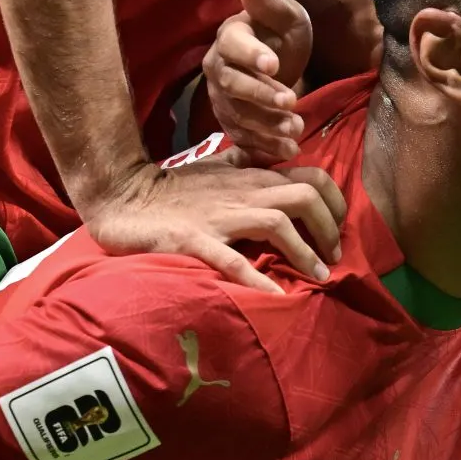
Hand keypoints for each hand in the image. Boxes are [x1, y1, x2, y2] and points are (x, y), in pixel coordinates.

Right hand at [80, 151, 345, 294]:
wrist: (122, 196)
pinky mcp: (194, 239)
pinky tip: (276, 298)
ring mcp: (219, 215)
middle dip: (330, 227)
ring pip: (278, 222)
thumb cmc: (171, 187)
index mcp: (251, 177)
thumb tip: (273, 161)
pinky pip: (232, 260)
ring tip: (318, 277)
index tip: (338, 230)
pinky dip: (257, 280)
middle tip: (335, 258)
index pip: (310, 176)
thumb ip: (245, 163)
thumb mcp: (215, 168)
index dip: (335, 201)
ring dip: (306, 252)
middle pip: (305, 196)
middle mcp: (243, 192)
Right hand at [202, 0, 315, 162]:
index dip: (251, 55)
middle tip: (291, 102)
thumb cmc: (280, 32)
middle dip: (261, 95)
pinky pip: (242, 136)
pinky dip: (263, 146)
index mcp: (230, 36)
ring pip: (237, 114)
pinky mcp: (230, 120)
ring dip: (266, 125)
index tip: (274, 64)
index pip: (234, 45)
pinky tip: (287, 151)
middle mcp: (218, 67)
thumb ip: (270, 4)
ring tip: (296, 130)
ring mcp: (221, 97)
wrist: (277, 60)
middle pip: (233, 84)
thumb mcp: (285, 15)